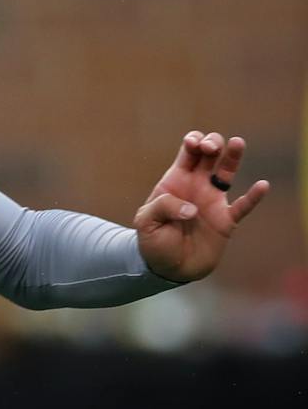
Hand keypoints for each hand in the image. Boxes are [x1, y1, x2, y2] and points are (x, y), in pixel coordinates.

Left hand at [132, 130, 269, 282]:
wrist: (168, 268)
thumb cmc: (154, 241)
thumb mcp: (146, 221)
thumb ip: (163, 207)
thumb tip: (192, 209)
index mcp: (175, 180)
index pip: (188, 151)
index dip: (193, 141)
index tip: (193, 145)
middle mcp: (197, 185)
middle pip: (210, 154)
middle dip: (211, 143)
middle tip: (209, 149)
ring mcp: (213, 201)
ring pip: (227, 172)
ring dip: (233, 156)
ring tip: (237, 142)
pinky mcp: (226, 220)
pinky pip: (243, 206)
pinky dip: (253, 197)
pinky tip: (262, 186)